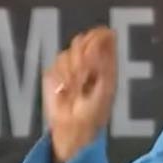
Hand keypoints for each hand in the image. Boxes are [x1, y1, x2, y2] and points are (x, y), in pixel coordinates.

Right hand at [43, 27, 116, 162]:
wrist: (73, 127)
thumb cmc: (95, 112)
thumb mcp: (106, 88)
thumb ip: (106, 63)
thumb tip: (101, 44)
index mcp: (107, 62)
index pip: (104, 35)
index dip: (96, 40)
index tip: (92, 58)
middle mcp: (90, 60)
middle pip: (83, 39)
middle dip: (81, 58)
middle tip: (83, 77)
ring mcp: (73, 65)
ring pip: (68, 51)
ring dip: (71, 71)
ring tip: (75, 89)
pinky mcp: (57, 72)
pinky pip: (56, 63)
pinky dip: (61, 76)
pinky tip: (65, 89)